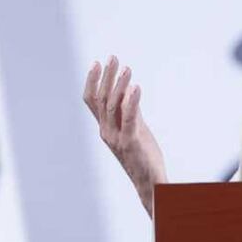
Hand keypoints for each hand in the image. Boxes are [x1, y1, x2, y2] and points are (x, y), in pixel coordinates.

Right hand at [83, 56, 165, 216]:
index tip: (97, 62)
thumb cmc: (143, 156)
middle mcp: (106, 132)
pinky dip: (132, 100)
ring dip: (119, 84)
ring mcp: (117, 137)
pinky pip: (129, 117)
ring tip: (127, 68)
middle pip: (101, 98)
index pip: (92, 101)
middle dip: (106, 76)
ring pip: (113, 105)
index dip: (91, 81)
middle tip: (112, 57)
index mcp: (105, 128)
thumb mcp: (136, 129)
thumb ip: (131, 111)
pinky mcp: (131, 141)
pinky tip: (136, 86)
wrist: (150, 183)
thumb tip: (129, 89)